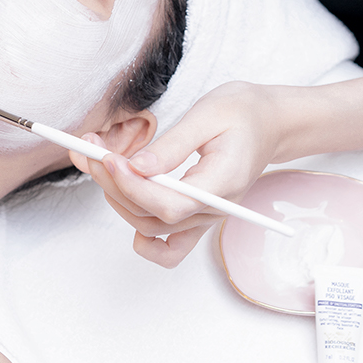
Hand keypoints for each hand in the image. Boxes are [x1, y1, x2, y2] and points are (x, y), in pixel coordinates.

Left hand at [71, 82, 281, 267]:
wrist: (269, 124)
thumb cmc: (243, 114)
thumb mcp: (209, 115)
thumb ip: (173, 145)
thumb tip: (137, 167)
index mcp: (223, 184)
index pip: (171, 204)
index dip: (134, 187)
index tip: (110, 159)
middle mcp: (213, 209)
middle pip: (153, 217)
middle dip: (114, 184)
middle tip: (93, 149)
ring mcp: (203, 218)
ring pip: (150, 228)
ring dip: (117, 198)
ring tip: (101, 162)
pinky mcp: (194, 217)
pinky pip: (168, 247)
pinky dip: (142, 238)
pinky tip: (124, 203)